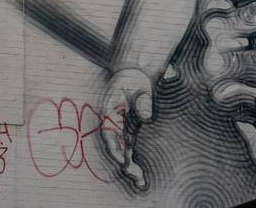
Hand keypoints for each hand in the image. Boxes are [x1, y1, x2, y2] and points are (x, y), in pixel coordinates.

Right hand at [99, 68, 153, 191]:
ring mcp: (119, 129)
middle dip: (124, 164)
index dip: (114, 149)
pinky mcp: (128, 132)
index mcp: (109, 113)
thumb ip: (143, 101)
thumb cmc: (135, 79)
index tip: (123, 161)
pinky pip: (128, 150)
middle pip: (115, 147)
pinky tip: (141, 174)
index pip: (108, 135)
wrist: (135, 74)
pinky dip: (133, 161)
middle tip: (136, 176)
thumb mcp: (140, 86)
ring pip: (121, 152)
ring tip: (140, 181)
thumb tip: (146, 117)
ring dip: (129, 166)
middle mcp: (112, 124)